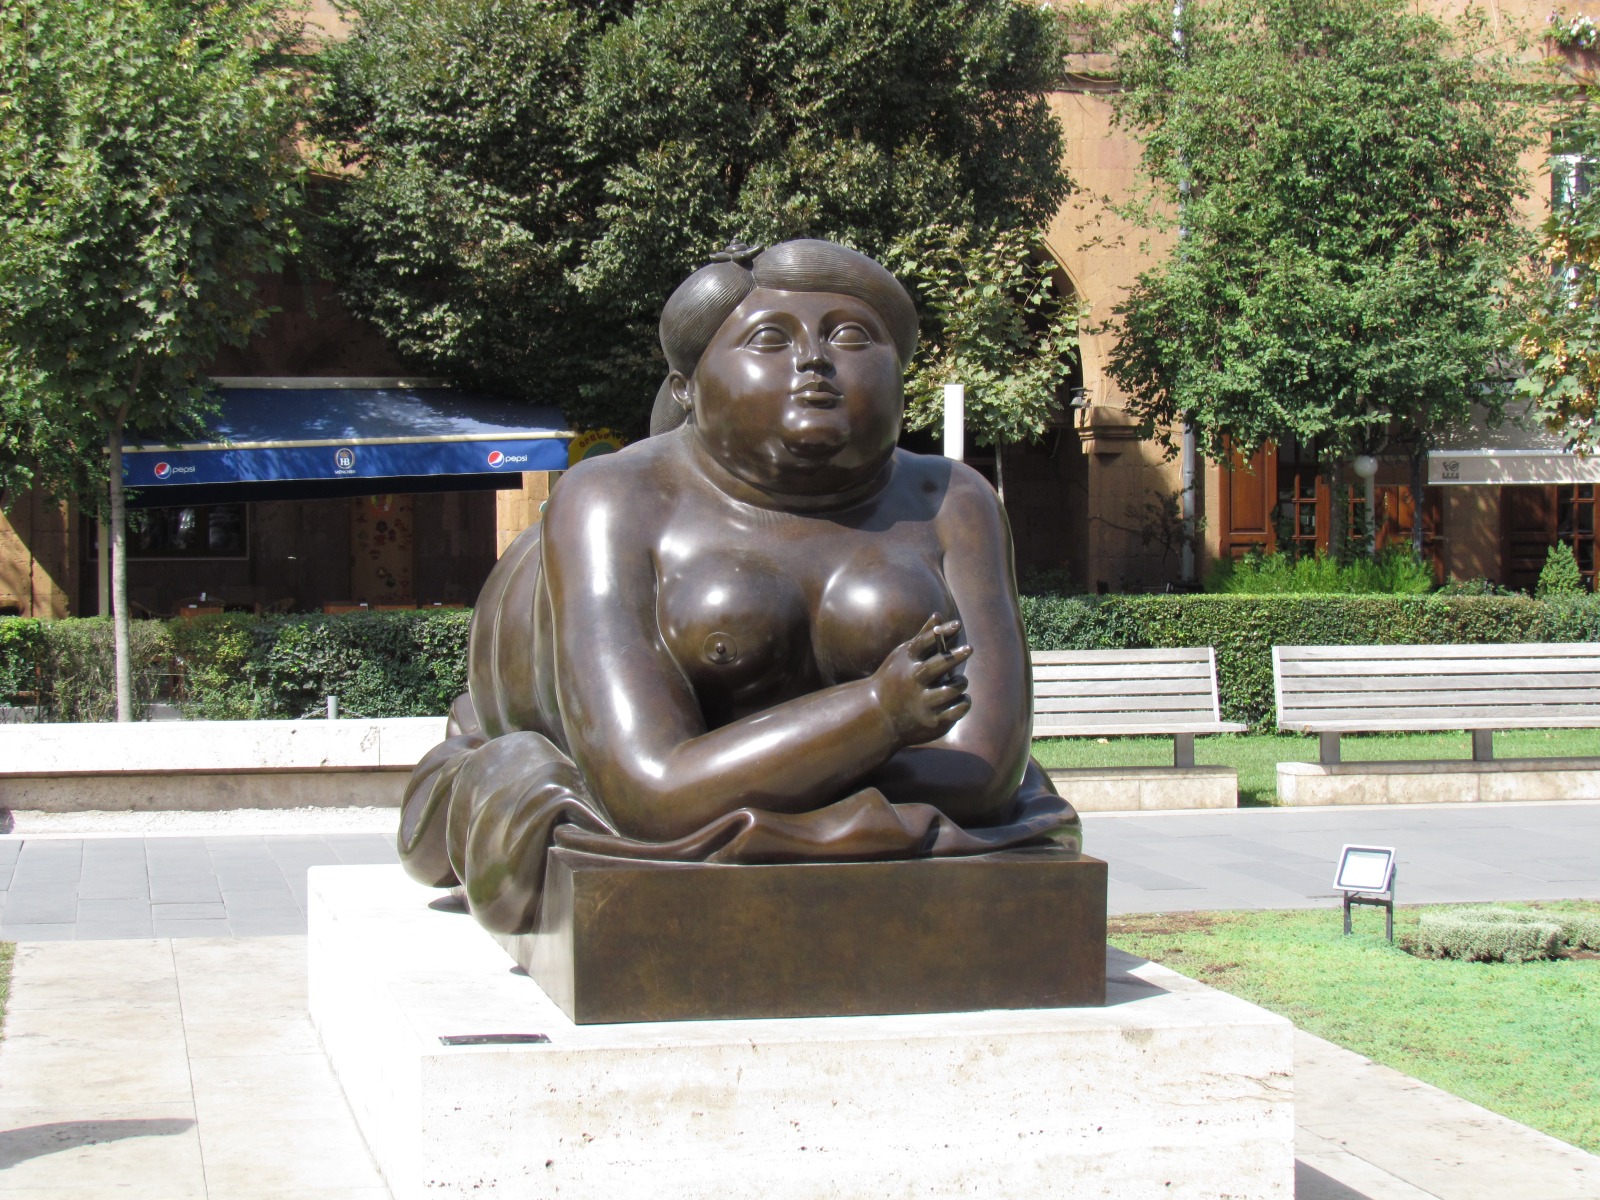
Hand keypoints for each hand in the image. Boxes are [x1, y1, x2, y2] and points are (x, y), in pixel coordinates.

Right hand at [870, 614, 971, 745]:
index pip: (925, 642)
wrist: (878, 714)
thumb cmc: (896, 678)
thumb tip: (939, 615)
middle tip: (970, 648)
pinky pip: (956, 710)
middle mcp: (912, 681)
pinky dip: (964, 702)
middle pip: (936, 666)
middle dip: (954, 656)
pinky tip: (962, 698)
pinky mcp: (931, 720)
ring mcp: (922, 702)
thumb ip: (924, 636)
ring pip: (951, 690)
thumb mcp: (905, 656)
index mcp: (906, 661)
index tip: (958, 624)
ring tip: (960, 681)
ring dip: (960, 683)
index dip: (942, 631)